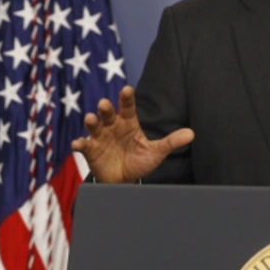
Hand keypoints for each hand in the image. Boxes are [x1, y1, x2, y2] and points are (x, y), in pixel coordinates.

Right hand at [71, 86, 193, 182]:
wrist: (124, 180)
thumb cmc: (140, 161)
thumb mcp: (156, 152)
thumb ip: (171, 142)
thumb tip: (192, 133)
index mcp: (129, 124)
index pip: (128, 108)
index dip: (126, 99)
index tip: (126, 89)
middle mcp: (113, 127)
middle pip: (109, 114)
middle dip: (106, 109)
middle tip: (105, 104)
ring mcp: (100, 138)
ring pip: (94, 126)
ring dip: (91, 122)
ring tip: (91, 118)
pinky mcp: (91, 151)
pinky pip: (84, 146)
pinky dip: (80, 144)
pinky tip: (77, 143)